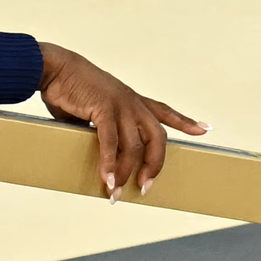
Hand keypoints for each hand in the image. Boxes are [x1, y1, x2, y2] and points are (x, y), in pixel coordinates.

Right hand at [36, 43, 203, 202]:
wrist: (56, 68)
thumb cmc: (71, 89)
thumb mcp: (92, 111)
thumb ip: (99, 129)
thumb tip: (92, 151)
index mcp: (132, 100)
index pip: (165, 112)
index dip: (185, 122)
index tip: (204, 129)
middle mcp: (132, 102)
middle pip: (157, 137)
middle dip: (155, 165)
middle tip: (146, 187)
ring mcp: (121, 105)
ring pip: (135, 145)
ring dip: (127, 172)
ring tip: (118, 192)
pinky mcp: (104, 108)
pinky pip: (111, 142)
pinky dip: (110, 163)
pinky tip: (107, 178)